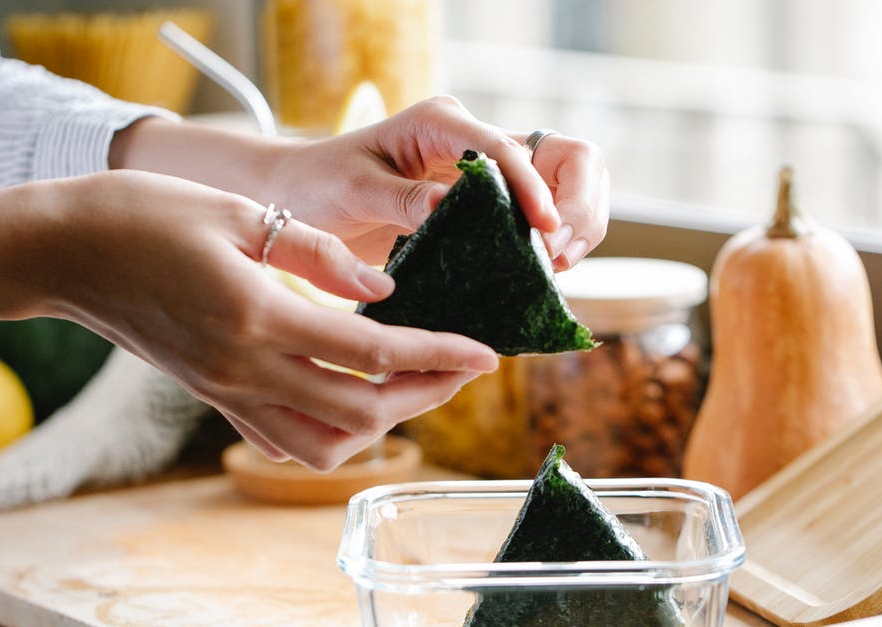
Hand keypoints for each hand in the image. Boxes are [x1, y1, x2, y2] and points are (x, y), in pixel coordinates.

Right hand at [47, 170, 497, 469]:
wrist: (64, 252)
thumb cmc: (146, 215)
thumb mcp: (239, 211)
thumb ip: (319, 253)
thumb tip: (385, 286)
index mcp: (257, 315)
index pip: (372, 353)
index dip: (437, 356)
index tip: (485, 351)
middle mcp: (244, 368)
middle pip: (360, 410)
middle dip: (427, 393)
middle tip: (466, 365)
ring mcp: (226, 392)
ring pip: (324, 444)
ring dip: (382, 424)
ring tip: (418, 384)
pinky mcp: (214, 397)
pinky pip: (285, 441)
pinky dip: (334, 435)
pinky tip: (357, 401)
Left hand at [267, 96, 610, 268]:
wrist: (303, 197)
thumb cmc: (320, 185)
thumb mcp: (352, 189)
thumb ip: (399, 197)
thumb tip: (444, 206)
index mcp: (443, 123)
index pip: (510, 148)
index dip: (535, 189)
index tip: (545, 232)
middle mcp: (476, 141)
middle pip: (567, 157)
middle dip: (577, 204)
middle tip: (554, 255)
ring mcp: (490, 172)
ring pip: (571, 185)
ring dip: (578, 224)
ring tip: (552, 267)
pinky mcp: (492, 204)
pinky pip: (545, 217)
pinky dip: (558, 243)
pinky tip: (544, 272)